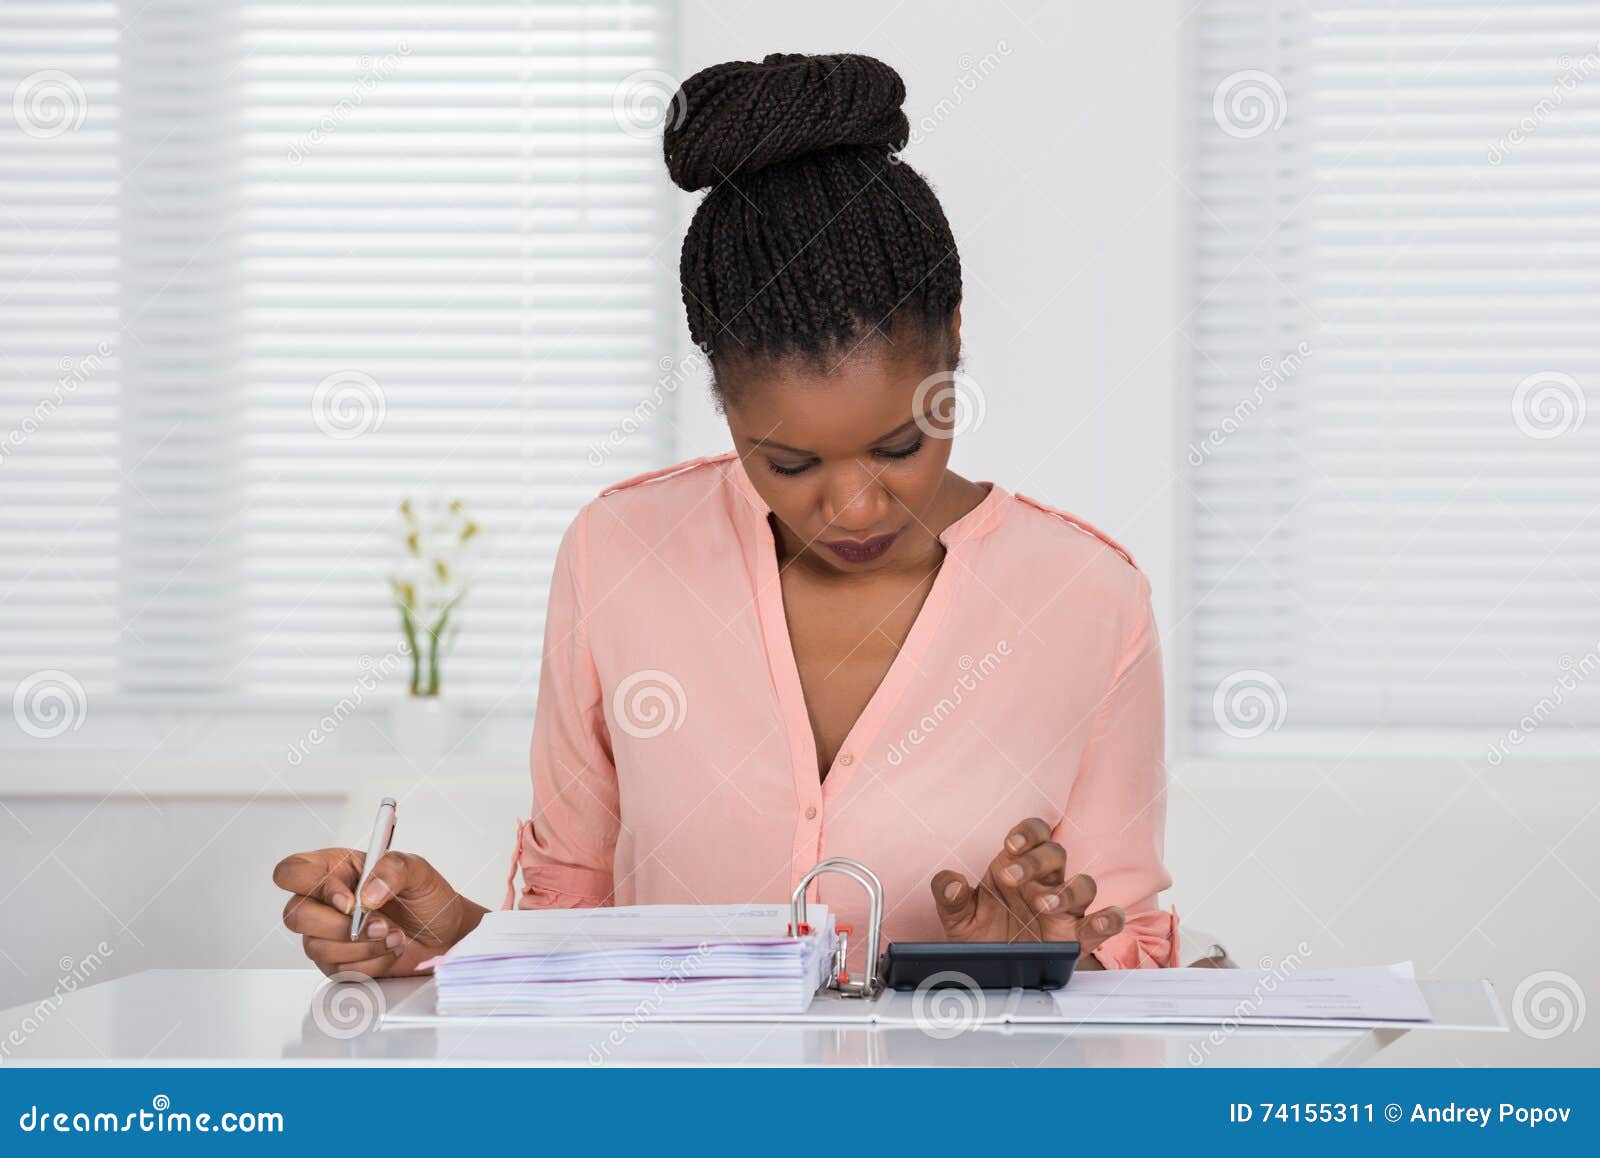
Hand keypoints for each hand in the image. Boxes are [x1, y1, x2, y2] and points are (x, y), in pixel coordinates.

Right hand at [273, 847, 486, 978]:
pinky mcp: (338, 962)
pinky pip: (339, 969)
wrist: (445, 934)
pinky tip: (390, 950)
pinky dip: (371, 962)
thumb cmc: (426, 897)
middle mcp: (324, 901)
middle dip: (340, 926)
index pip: (292, 871)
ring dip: (362, 946)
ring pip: (316, 947)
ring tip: (395, 936)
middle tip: (379, 925)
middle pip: (295, 915)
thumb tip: (367, 894)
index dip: (312, 886)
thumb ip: (393, 869)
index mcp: (336, 868)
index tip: (350, 901)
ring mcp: (327, 934)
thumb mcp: (418, 870)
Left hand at [930, 818, 1125, 959]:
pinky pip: (1106, 921)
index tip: (1010, 845)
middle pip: (1056, 854)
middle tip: (1010, 877)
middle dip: (1036, 861)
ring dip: (1066, 892)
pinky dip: (1108, 919)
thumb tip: (951, 883)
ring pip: (1083, 885)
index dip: (1028, 833)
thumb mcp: (958, 918)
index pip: (1034, 834)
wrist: (993, 972)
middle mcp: (1046, 883)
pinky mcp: (1078, 936)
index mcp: (1018, 866)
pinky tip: (1099, 921)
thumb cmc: (982, 935)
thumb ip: (950, 896)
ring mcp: (1065, 909)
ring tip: (1041, 905)